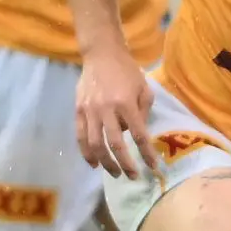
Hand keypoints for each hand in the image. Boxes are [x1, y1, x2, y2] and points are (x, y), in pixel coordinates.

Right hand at [75, 48, 157, 178]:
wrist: (101, 54)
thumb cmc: (127, 71)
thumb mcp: (144, 88)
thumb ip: (144, 111)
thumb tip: (138, 133)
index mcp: (126, 103)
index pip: (138, 135)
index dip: (146, 153)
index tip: (153, 167)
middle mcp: (106, 109)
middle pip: (114, 144)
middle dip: (124, 163)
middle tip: (132, 176)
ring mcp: (89, 111)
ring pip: (95, 144)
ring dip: (105, 163)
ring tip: (115, 174)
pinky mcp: (78, 110)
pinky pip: (80, 136)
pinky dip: (86, 153)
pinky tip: (94, 163)